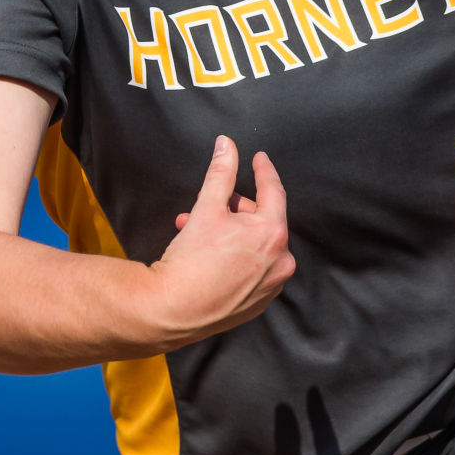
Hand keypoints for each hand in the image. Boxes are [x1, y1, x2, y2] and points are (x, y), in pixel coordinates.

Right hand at [148, 136, 295, 346]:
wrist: (172, 310)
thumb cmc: (190, 260)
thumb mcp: (206, 207)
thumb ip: (221, 172)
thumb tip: (226, 144)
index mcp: (273, 234)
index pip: (274, 191)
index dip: (264, 171)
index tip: (259, 159)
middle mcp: (281, 261)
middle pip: (262, 221)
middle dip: (233, 209)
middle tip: (206, 206)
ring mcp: (272, 285)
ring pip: (255, 246)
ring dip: (231, 234)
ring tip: (196, 232)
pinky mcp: (259, 303)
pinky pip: (253, 270)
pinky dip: (236, 259)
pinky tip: (210, 258)